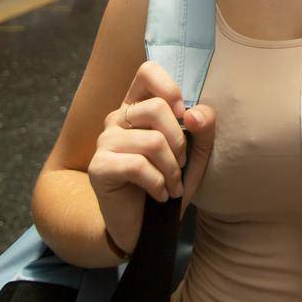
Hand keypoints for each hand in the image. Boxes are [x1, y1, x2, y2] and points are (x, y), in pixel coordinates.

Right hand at [86, 61, 216, 252]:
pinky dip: (158, 184)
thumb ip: (202, 129)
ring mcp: (105, 141)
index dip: (170, 88)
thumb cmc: (168, 186)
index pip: (148, 72)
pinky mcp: (99, 167)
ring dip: (172, 170)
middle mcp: (118, 119)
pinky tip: (160, 195)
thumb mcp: (195, 156)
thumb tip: (194, 113)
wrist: (145, 229)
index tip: (183, 116)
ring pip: (153, 141)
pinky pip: (138, 165)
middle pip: (157, 107)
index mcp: (138, 108)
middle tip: (180, 165)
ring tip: (172, 186)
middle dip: (180, 141)